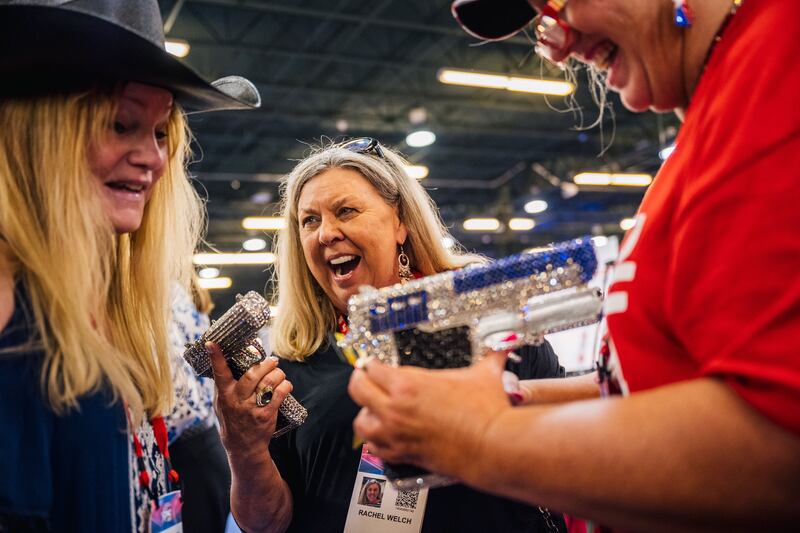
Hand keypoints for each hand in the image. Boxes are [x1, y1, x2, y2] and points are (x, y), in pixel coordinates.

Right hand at [208, 342, 292, 461]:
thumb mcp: (221, 403)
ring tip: (279, 373)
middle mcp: (237, 400)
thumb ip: (224, 384)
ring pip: (268, 382)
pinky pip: (279, 394)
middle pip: (253, 374)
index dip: (216, 357)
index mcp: (224, 394)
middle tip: (272, 361)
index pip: (219, 373)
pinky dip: (285, 386)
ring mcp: (252, 408)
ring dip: (278, 374)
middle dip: (266, 364)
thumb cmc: (232, 419)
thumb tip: (229, 359)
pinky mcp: (266, 415)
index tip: (211, 343)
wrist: (243, 447)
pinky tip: (285, 385)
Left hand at [348, 350, 511, 483]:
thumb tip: (501, 343)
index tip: (373, 362)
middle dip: (360, 380)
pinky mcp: (403, 455)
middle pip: (358, 390)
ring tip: (372, 408)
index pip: (372, 368)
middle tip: (364, 377)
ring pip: (360, 423)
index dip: (370, 362)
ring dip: (364, 413)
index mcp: (408, 385)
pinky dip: (375, 441)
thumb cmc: (487, 412)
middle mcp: (395, 409)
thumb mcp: (485, 373)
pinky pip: (375, 449)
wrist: (493, 446)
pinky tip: (382, 435)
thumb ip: (490, 355)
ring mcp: (396, 434)